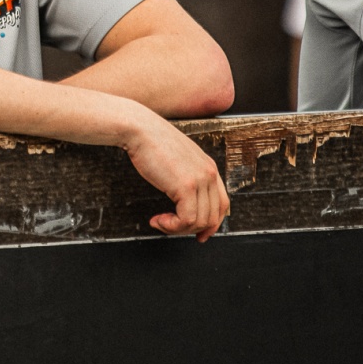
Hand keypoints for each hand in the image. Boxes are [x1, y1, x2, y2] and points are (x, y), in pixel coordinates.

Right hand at [122, 111, 228, 241]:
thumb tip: (183, 200)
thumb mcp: (178, 160)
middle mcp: (209, 174)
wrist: (140, 129)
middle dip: (191, 229)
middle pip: (213, 217)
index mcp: (209, 167)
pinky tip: (158, 220)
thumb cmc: (152, 142)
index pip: (222, 204)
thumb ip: (187, 176)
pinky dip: (171, 226)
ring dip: (177, 228)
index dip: (212, 224)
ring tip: (161, 222)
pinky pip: (186, 219)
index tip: (198, 234)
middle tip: (170, 227)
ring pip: (199, 221)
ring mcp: (200, 179)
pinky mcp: (187, 186)